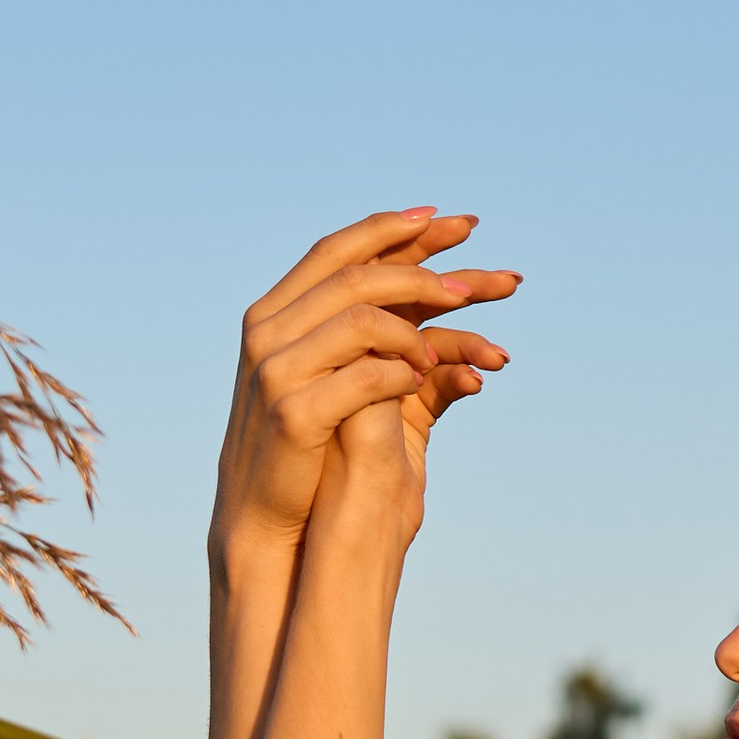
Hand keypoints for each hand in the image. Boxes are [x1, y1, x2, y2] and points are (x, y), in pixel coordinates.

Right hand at [211, 209, 516, 569]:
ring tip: (446, 350)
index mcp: (274, 313)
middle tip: (473, 286)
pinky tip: (427, 378)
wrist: (265, 517)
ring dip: (416, 329)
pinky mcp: (293, 413)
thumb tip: (431, 286)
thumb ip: (366, 332)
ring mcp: (276, 370)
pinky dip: (402, 373)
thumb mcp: (330, 375)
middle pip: (357, 277)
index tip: (454, 221)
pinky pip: (363, 376)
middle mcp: (268, 331)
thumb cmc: (307, 445)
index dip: (395, 229)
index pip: (337, 250)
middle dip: (423, 273)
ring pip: (361, 320)